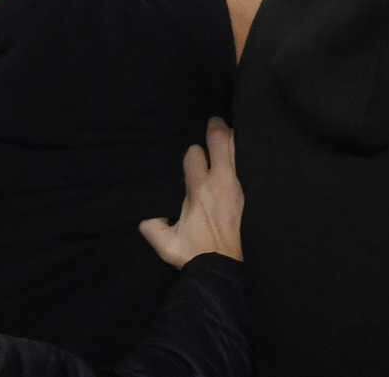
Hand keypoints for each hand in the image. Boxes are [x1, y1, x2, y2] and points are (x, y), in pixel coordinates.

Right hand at [139, 120, 242, 265]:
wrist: (222, 266)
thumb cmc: (193, 253)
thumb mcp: (166, 244)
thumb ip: (152, 226)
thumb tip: (146, 216)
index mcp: (199, 190)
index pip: (194, 155)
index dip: (191, 153)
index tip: (190, 158)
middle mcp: (219, 182)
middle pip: (221, 142)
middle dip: (216, 129)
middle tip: (213, 121)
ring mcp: (235, 186)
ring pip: (235, 150)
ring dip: (230, 138)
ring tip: (224, 129)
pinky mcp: (243, 194)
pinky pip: (242, 165)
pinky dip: (237, 154)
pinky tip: (234, 152)